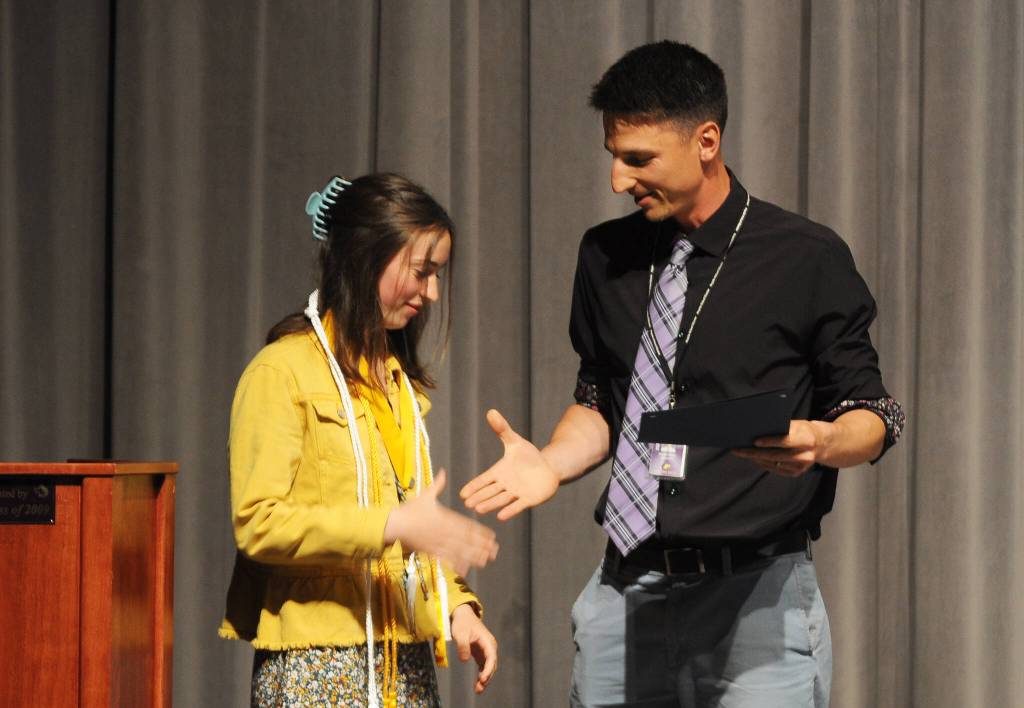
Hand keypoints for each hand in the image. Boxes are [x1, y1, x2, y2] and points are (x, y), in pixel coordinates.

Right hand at [383, 471, 497, 575]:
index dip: (481, 532)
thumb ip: (437, 485)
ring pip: (459, 551)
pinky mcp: (430, 551)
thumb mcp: (425, 495)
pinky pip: (445, 559)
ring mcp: (438, 542)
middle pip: (467, 540)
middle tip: (495, 551)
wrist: (394, 524)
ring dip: (473, 557)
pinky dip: (455, 564)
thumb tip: (443, 471)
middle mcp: (444, 531)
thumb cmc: (409, 509)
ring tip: (485, 561)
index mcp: (445, 517)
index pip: (467, 526)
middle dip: (482, 546)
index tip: (492, 536)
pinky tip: (465, 570)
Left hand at [450, 603, 496, 693]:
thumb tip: (465, 660)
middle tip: (479, 688)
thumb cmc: (462, 623)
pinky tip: (477, 684)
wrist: (463, 615)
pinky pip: (484, 666)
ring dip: (485, 678)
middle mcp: (489, 647)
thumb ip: (463, 646)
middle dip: (487, 677)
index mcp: (487, 641)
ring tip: (478, 690)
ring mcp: (486, 651)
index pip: (491, 657)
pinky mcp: (481, 653)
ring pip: (488, 667)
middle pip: (492, 665)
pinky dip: (482, 675)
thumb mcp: (460, 633)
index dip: (488, 669)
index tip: (483, 679)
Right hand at [460, 409, 559, 519]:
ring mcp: (516, 493)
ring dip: (490, 504)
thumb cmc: (528, 456)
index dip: (473, 486)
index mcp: (499, 472)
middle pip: (489, 492)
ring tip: (479, 509)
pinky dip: (510, 510)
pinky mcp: (529, 499)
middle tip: (467, 504)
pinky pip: (518, 506)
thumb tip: (491, 411)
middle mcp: (506, 484)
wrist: (547, 468)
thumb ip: (502, 428)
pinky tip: (501, 516)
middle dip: (479, 497)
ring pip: (501, 500)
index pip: (483, 480)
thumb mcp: (515, 441)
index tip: (462, 494)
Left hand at [731, 420, 828, 476]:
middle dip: (754, 453)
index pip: (785, 441)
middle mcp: (804, 455)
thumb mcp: (797, 424)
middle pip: (775, 455)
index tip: (754, 441)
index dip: (769, 442)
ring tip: (742, 453)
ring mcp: (801, 467)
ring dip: (756, 458)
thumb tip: (758, 428)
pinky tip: (754, 458)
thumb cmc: (803, 430)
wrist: (821, 444)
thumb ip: (782, 427)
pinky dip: (763, 463)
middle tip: (738, 450)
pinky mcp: (797, 473)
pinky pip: (776, 469)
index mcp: (806, 440)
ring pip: (773, 463)